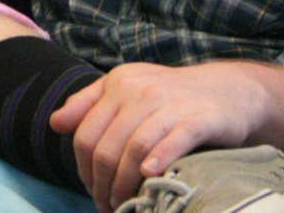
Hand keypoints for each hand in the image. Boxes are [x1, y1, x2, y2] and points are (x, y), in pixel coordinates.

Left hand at [49, 61, 263, 211]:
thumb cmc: (170, 97)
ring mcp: (171, 103)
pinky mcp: (200, 118)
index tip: (91, 191)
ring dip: (125, 185)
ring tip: (125, 206)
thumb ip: (88, 104)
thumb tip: (55, 124)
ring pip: (135, 149)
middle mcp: (141, 90)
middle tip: (108, 207)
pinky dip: (160, 160)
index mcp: (118, 83)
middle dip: (102, 185)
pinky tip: (151, 178)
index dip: (83, 169)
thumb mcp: (126, 90)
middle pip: (107, 147)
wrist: (229, 90)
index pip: (86, 134)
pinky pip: (175, 140)